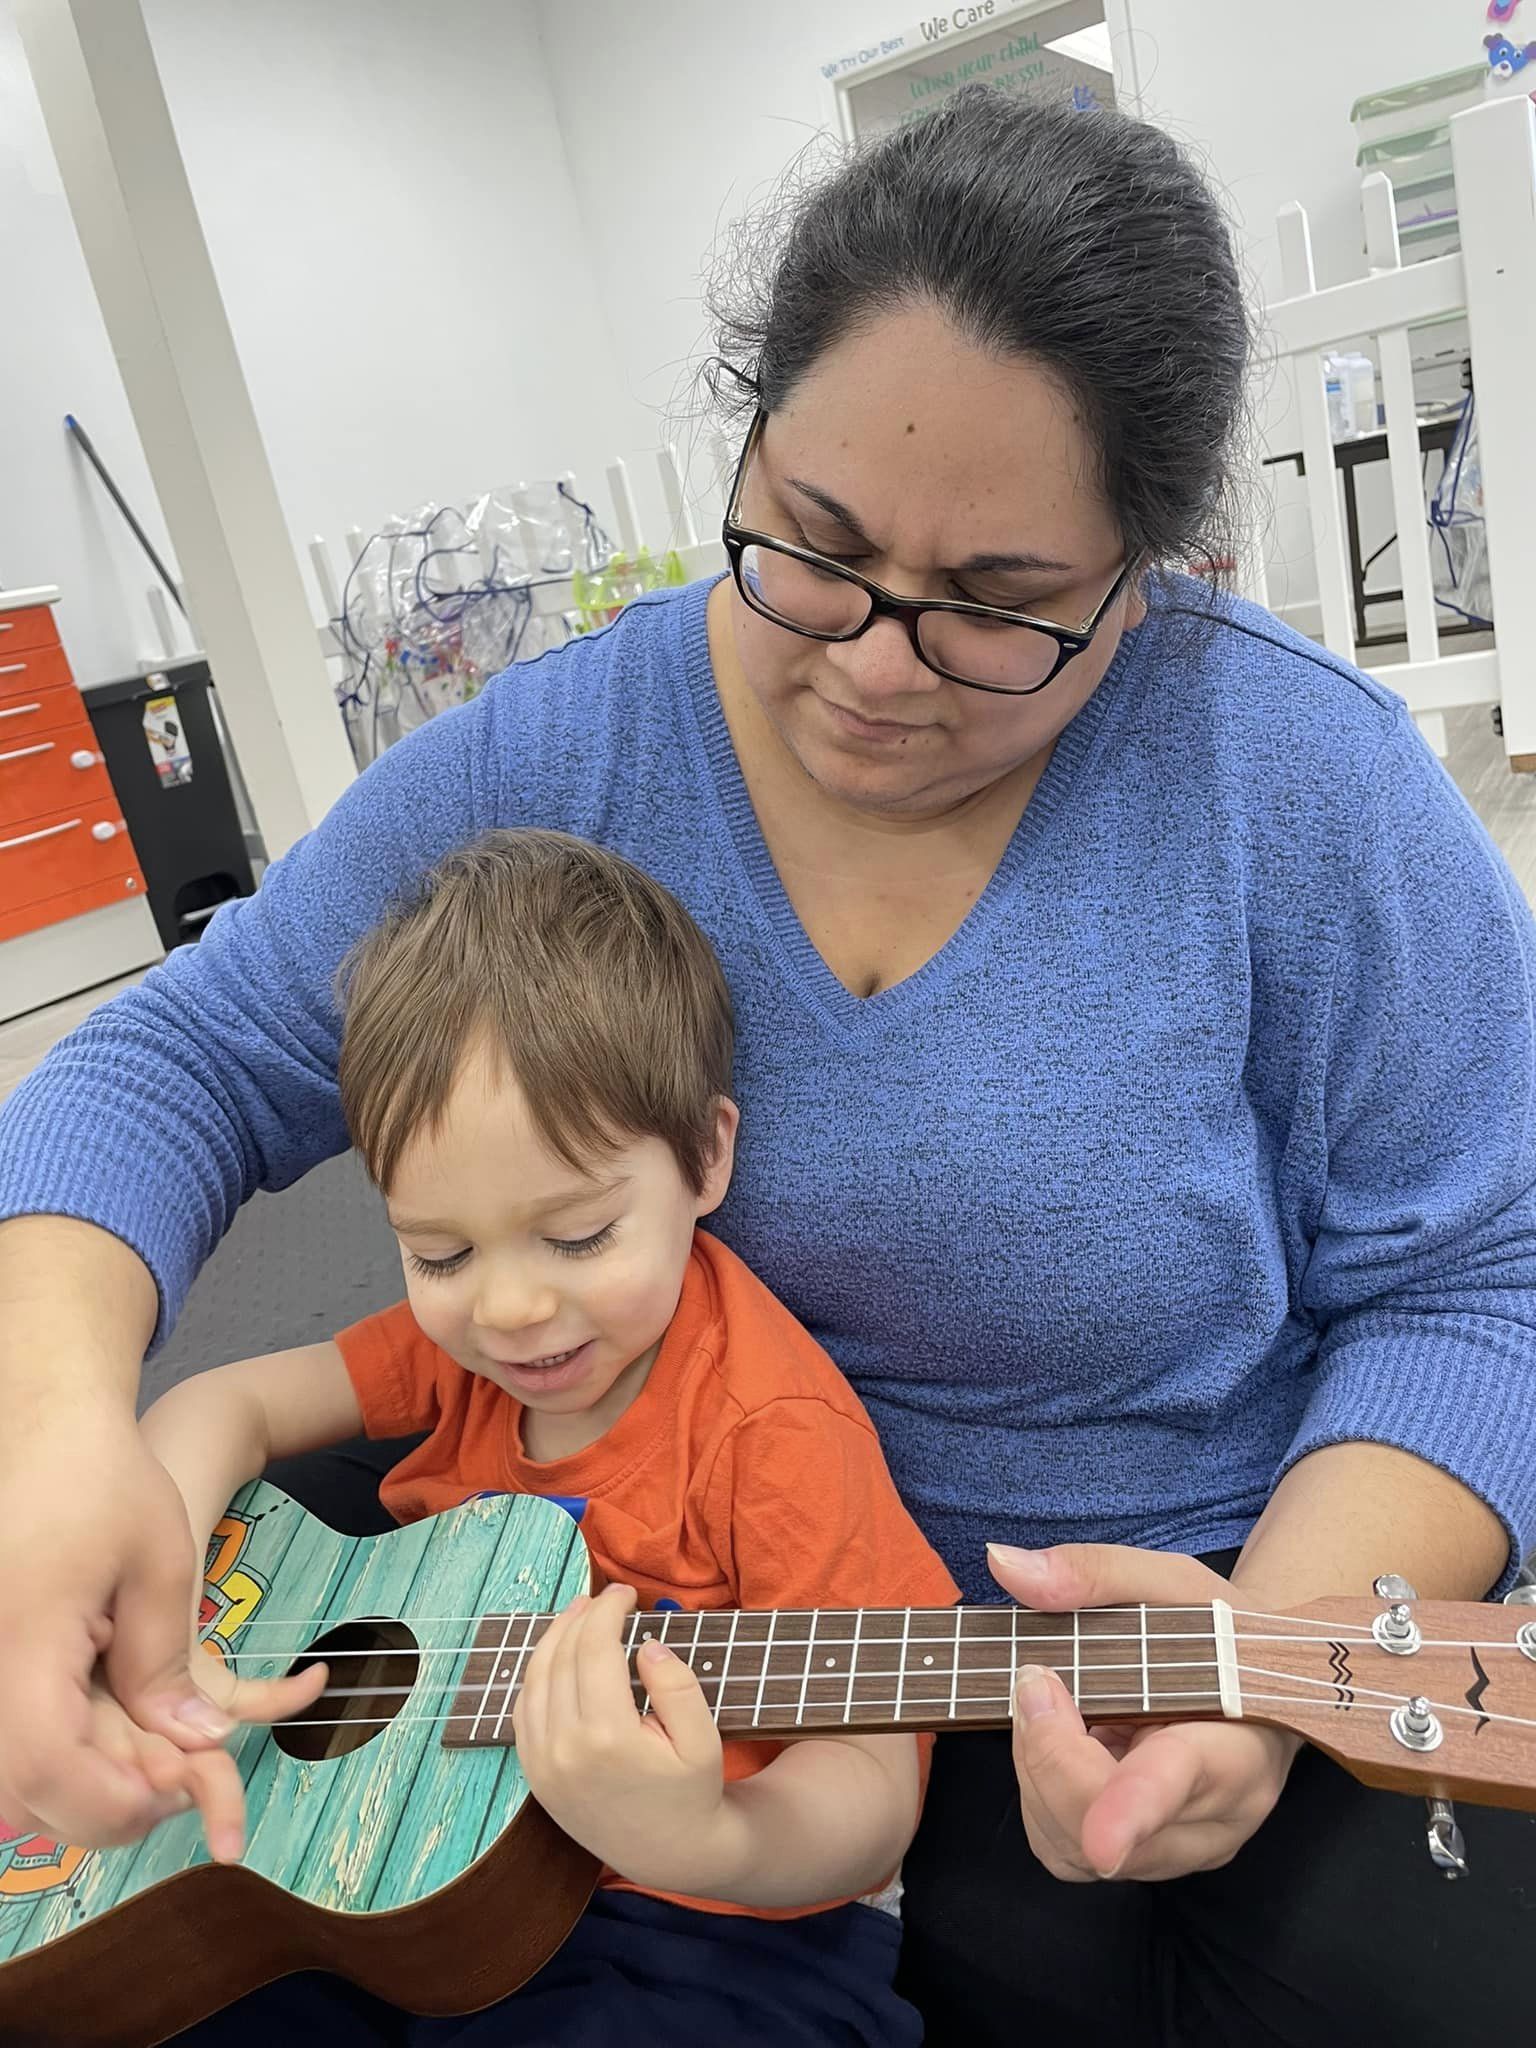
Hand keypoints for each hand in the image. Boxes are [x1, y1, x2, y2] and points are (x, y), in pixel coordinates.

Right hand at [0, 1409, 322, 1849]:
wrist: (45, 1429)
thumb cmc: (105, 1483)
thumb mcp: (158, 1562)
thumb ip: (166, 1661)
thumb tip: (199, 1747)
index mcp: (23, 1638)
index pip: (46, 1765)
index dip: (110, 1803)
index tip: (177, 1794)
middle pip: (23, 1789)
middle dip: (104, 1808)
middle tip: (179, 1788)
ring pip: (12, 1778)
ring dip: (80, 1789)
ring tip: (154, 1764)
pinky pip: (12, 1741)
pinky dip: (59, 1759)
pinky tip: (110, 1740)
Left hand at [513, 1584, 737, 1894]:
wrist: (669, 1853)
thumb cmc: (692, 1792)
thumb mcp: (703, 1739)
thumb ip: (677, 1686)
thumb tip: (645, 1644)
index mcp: (608, 1737)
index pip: (595, 1649)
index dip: (608, 1610)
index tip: (626, 1593)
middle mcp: (564, 1749)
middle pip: (562, 1657)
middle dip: (584, 1617)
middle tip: (607, 1597)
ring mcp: (542, 1764)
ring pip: (534, 1679)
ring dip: (555, 1638)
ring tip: (579, 1614)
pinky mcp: (534, 1776)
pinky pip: (523, 1710)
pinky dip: (536, 1674)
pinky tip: (557, 1656)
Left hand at [988, 1542, 1301, 1881]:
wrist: (1265, 1688)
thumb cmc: (1222, 1636)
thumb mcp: (1173, 1584)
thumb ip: (1092, 1573)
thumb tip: (1004, 1564)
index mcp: (1232, 1746)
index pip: (1175, 1784)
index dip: (1132, 1812)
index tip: (1102, 1839)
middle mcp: (1213, 1821)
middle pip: (1100, 1817)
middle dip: (1043, 1748)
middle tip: (1039, 1679)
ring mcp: (1178, 1851)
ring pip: (1070, 1845)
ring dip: (1034, 1770)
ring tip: (1056, 1708)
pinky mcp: (1143, 1862)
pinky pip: (1062, 1850)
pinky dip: (1039, 1795)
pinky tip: (1062, 1747)